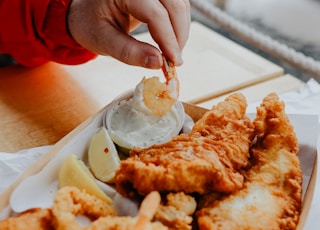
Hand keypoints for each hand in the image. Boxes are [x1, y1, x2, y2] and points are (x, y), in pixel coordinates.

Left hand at [68, 0, 189, 68]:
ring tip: (172, 53)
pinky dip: (178, 24)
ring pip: (180, 4)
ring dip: (181, 30)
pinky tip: (171, 41)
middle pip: (174, 5)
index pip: (155, 13)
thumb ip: (130, 53)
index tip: (173, 63)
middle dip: (178, 34)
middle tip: (174, 61)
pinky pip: (178, 5)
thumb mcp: (104, 42)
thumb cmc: (92, 25)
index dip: (168, 39)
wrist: (87, 13)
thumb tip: (159, 63)